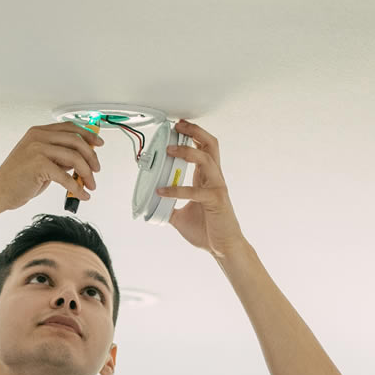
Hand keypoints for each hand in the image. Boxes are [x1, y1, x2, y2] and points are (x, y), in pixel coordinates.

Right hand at [0, 122, 104, 211]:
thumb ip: (58, 156)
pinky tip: (81, 194)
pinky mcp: (39, 165)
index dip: (88, 135)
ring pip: (74, 157)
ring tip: (90, 184)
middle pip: (76, 141)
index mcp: (38, 132)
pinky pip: (66, 176)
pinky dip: (77, 187)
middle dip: (91, 157)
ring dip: (87, 173)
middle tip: (96, 170)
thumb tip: (80, 158)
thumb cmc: (17, 178)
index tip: (98, 144)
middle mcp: (38, 137)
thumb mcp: (39, 161)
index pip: (70, 128)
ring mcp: (38, 149)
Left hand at [156, 120, 243, 257]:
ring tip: (170, 150)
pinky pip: (196, 191)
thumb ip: (168, 205)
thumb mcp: (181, 215)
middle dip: (194, 132)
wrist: (223, 248)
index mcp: (206, 178)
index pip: (203, 148)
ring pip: (206, 159)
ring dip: (187, 152)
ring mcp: (217, 188)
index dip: (192, 134)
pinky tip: (162, 191)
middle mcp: (214, 179)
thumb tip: (150, 203)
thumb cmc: (208, 230)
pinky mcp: (216, 201)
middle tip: (178, 126)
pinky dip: (177, 189)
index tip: (177, 126)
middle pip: (209, 144)